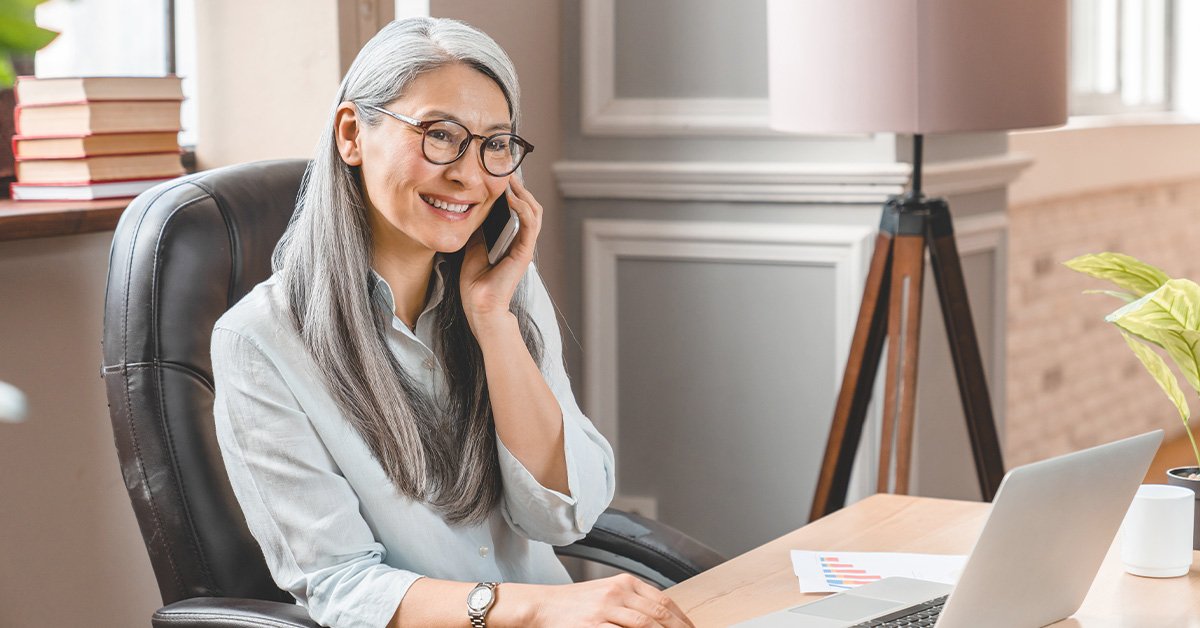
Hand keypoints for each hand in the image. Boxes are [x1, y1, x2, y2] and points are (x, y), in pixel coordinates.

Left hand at [459, 176, 542, 332]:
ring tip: (510, 178)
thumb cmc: (475, 282)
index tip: (500, 174)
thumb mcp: (472, 246)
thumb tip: (469, 209)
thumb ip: (477, 229)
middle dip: (520, 186)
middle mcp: (522, 241)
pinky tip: (511, 197)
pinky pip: (529, 224)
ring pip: (534, 211)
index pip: (518, 209)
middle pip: (529, 206)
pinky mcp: (524, 252)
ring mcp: (525, 246)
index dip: (514, 190)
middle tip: (506, 169)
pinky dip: (522, 208)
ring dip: (523, 192)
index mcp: (512, 240)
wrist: (479, 306)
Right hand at [518, 574, 695, 627]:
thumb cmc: (573, 605)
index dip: (682, 619)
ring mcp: (605, 609)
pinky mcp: (592, 626)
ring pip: (645, 624)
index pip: (664, 601)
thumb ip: (632, 603)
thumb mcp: (606, 594)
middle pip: (659, 613)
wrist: (541, 606)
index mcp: (624, 583)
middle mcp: (617, 592)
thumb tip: (659, 618)